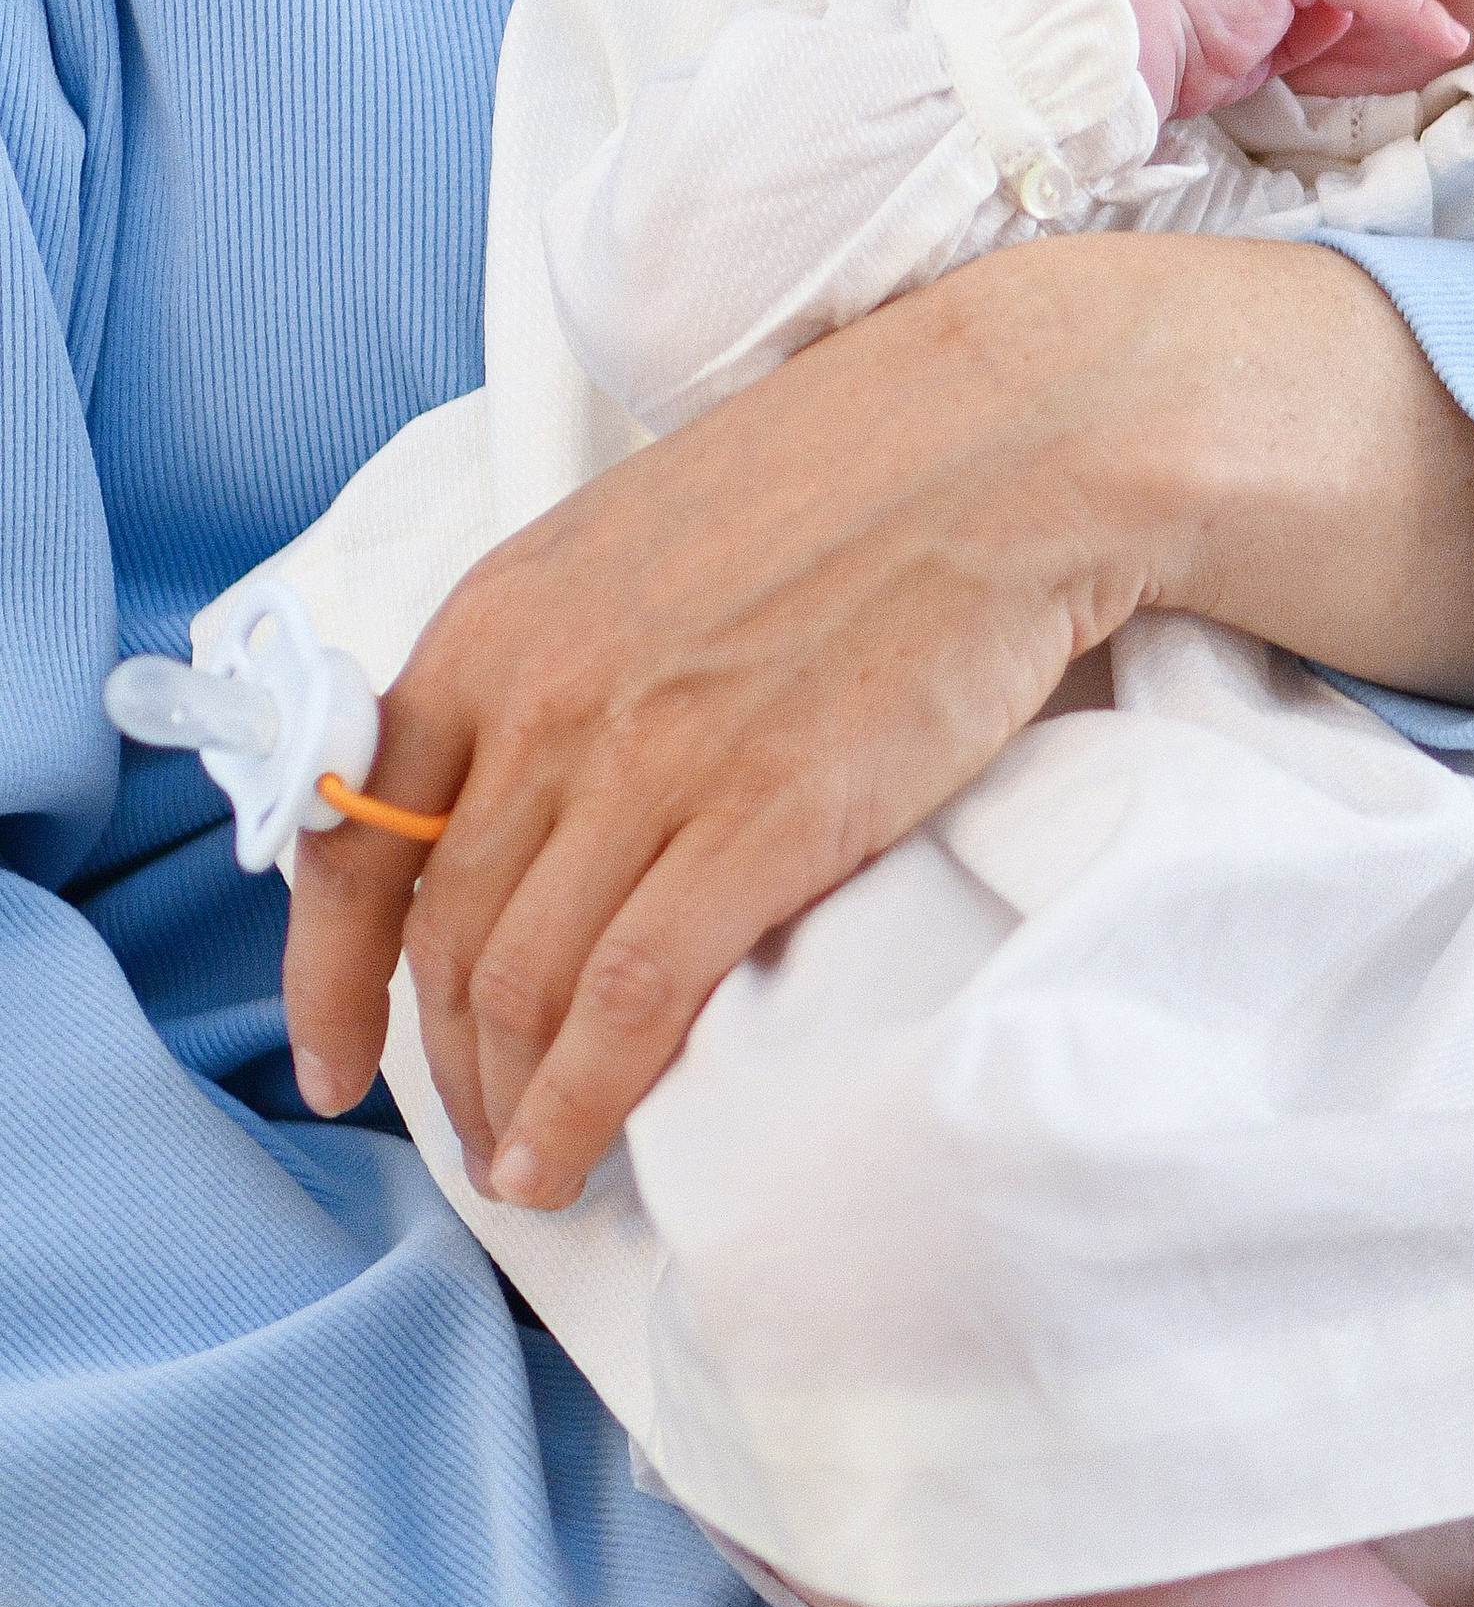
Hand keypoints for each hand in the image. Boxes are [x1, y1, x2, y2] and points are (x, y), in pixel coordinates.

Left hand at [281, 232, 1473, 1203]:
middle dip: (445, 1064)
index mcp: (497, 623)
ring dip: (512, 1106)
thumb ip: (559, 661)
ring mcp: (650, 766)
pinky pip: (631, 1005)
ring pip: (522, 988)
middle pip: (446, 936)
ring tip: (536, 1164)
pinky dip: (582, 1104)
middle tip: (480, 1129)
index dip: (327, 972)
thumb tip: (529, 798)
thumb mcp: (640, 544)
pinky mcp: (765, 823)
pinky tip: (574, 1154)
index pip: (354, 832)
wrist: (1013, 443)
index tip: (334, 1056)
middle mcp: (545, 699)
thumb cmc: (851, 483)